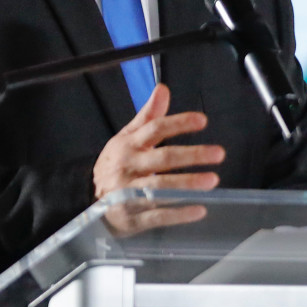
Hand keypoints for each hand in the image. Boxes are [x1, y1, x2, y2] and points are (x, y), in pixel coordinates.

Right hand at [92, 84, 224, 234]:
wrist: (88, 199)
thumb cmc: (116, 164)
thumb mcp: (127, 137)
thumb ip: (148, 115)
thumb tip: (163, 88)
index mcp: (129, 145)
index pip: (155, 129)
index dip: (178, 123)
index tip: (202, 121)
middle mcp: (129, 167)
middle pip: (163, 158)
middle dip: (192, 155)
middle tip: (219, 153)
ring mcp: (128, 193)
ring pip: (160, 187)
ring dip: (187, 184)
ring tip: (213, 180)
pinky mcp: (131, 217)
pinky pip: (156, 215)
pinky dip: (178, 214)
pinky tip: (199, 210)